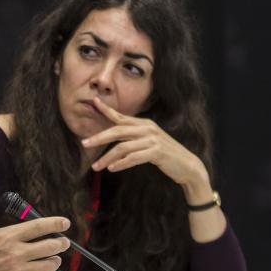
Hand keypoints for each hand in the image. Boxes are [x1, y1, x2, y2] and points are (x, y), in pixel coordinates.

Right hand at [0, 189, 69, 270]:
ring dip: (53, 262)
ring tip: (54, 260)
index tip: (64, 223)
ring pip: (47, 267)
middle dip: (60, 244)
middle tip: (64, 243)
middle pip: (49, 247)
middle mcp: (17, 254)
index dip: (54, 223)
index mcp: (7, 237)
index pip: (38, 227)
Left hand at [82, 96, 208, 190]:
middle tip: (84, 143)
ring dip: (107, 157)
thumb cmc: (165, 154)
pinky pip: (133, 157)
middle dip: (99, 137)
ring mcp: (152, 140)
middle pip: (117, 131)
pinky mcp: (156, 152)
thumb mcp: (149, 141)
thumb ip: (133, 137)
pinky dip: (121, 163)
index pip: (121, 116)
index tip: (93, 102)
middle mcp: (147, 128)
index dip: (106, 109)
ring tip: (96, 166)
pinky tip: (112, 168)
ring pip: (122, 147)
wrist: (187, 165)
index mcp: (144, 123)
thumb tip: (113, 136)